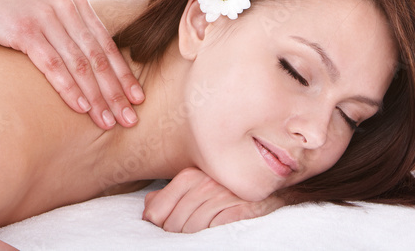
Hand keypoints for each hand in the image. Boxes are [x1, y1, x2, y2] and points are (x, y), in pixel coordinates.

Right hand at [0, 0, 144, 129]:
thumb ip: (71, 28)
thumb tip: (93, 59)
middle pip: (98, 58)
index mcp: (77, 5)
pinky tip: (80, 107)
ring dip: (96, 96)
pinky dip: (69, 88)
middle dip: (116, 91)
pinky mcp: (25, 32)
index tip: (139, 100)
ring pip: (79, 64)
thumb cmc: (13, 7)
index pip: (108, 45)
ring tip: (108, 121)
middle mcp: (66, 10)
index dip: (124, 74)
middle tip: (130, 119)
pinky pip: (53, 65)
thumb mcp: (49, 9)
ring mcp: (46, 20)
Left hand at [143, 167, 284, 232]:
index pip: (158, 209)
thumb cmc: (225, 188)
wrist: (266, 188)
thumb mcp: (194, 185)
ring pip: (191, 229)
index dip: (158, 223)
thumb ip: (168, 195)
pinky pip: (215, 230)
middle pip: (173, 223)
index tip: (164, 228)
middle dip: (175, 234)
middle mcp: (203, 184)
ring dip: (192, 238)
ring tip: (198, 236)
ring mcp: (221, 197)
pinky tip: (213, 233)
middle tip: (183, 236)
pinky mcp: (239, 211)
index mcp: (188, 176)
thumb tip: (148, 210)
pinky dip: (210, 236)